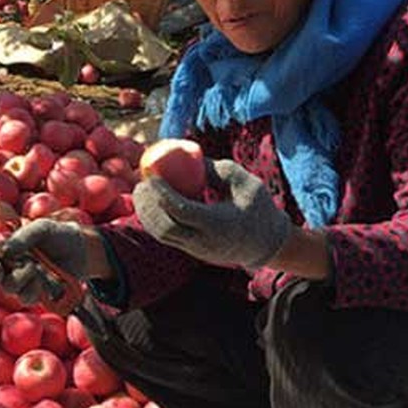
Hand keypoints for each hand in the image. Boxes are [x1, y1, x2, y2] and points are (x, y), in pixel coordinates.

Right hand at [0, 219, 106, 303]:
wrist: (81, 250)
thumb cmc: (58, 235)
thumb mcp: (42, 228)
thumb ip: (24, 237)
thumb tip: (4, 252)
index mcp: (7, 250)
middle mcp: (11, 268)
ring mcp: (23, 283)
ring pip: (9, 288)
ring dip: (19, 278)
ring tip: (34, 267)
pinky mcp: (36, 294)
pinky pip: (26, 298)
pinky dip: (33, 288)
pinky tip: (42, 278)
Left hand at [133, 160, 292, 268]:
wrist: (267, 243)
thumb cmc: (257, 206)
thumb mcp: (243, 181)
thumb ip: (215, 169)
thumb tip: (187, 155)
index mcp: (219, 224)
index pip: (182, 211)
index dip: (162, 193)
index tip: (151, 175)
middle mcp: (204, 241)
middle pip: (165, 227)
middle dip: (148, 205)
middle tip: (140, 183)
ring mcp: (197, 250)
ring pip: (162, 235)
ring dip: (146, 214)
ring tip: (140, 192)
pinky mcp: (192, 252)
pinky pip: (167, 237)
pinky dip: (153, 220)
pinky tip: (148, 203)